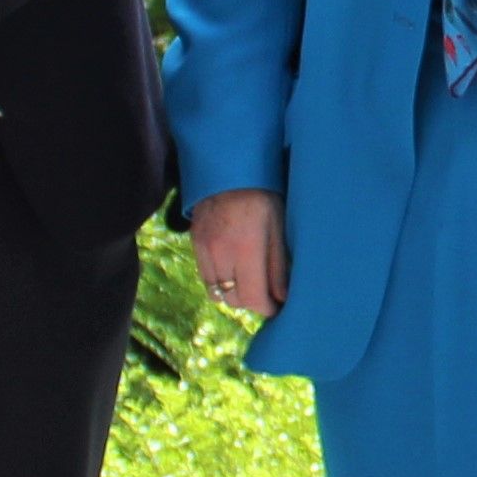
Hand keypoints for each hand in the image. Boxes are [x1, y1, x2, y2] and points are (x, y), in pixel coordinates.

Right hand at [188, 188, 288, 322]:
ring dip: (235, 293)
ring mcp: (203, 248)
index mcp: (246, 247)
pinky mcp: (194, 243)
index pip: (253, 297)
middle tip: (267, 293)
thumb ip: (278, 266)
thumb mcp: (278, 227)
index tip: (278, 307)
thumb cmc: (262, 195)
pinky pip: (206, 277)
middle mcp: (220, 252)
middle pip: (234, 299)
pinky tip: (234, 268)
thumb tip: (281, 298)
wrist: (228, 167)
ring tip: (251, 281)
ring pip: (217, 292)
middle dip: (252, 301)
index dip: (267, 308)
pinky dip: (220, 281)